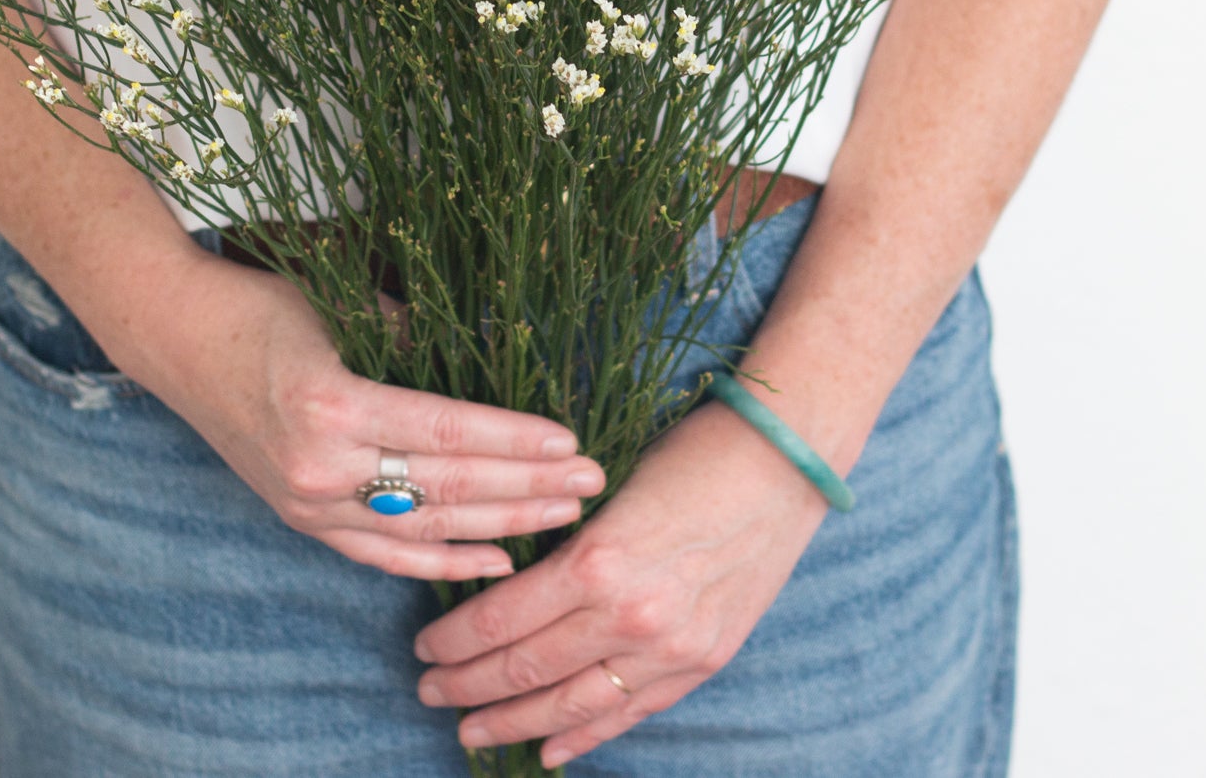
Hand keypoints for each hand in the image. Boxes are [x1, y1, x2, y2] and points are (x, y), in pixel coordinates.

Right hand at [114, 248, 605, 580]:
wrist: (176, 337)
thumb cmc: (263, 305)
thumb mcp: (345, 306)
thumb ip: (415, 339)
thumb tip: (491, 358)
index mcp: (335, 403)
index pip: (448, 432)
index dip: (514, 441)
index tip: (571, 441)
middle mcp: (321, 465)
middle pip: (446, 486)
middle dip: (526, 486)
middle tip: (591, 481)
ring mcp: (308, 501)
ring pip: (424, 529)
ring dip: (501, 527)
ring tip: (563, 517)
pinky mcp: (301, 517)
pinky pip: (383, 554)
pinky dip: (441, 563)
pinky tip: (496, 561)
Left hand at [412, 397, 830, 766]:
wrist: (781, 466)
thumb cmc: (689, 457)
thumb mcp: (609, 492)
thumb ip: (565, 549)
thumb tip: (506, 587)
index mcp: (596, 561)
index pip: (501, 619)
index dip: (453, 640)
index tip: (423, 646)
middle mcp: (628, 616)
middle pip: (526, 668)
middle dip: (468, 686)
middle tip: (430, 692)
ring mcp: (669, 649)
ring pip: (570, 705)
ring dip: (512, 723)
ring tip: (469, 731)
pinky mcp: (702, 663)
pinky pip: (629, 713)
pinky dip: (584, 737)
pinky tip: (548, 751)